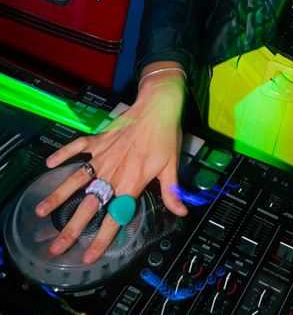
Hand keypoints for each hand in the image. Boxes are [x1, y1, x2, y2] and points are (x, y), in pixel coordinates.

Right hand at [34, 78, 187, 263]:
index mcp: (132, 182)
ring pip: (77, 179)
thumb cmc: (166, 135)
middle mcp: (114, 173)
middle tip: (55, 247)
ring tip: (42, 210)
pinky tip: (49, 163)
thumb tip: (182, 212)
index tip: (87, 256)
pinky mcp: (100, 140)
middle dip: (71, 228)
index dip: (101, 239)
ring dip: (59, 195)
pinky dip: (64, 154)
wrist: (159, 105)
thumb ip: (171, 191)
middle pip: (89, 206)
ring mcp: (104, 156)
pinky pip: (78, 147)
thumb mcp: (172, 165)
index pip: (114, 218)